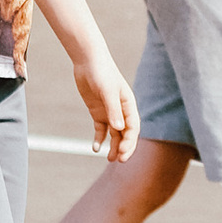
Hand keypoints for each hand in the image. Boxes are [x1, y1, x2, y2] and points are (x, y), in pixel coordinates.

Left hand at [71, 40, 139, 162]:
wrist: (88, 62)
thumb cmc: (101, 73)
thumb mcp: (107, 91)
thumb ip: (113, 110)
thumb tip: (119, 130)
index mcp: (129, 105)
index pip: (133, 128)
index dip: (130, 142)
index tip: (123, 154)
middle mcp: (121, 111)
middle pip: (126, 134)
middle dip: (124, 147)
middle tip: (119, 161)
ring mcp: (109, 112)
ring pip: (115, 134)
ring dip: (113, 146)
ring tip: (109, 159)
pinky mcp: (98, 112)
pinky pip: (101, 130)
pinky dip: (99, 139)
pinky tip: (95, 148)